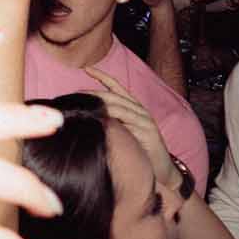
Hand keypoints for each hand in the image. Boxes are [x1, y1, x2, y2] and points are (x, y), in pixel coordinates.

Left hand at [85, 68, 173, 187]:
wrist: (161, 170)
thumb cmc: (138, 151)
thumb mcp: (122, 133)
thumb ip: (110, 122)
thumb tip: (87, 116)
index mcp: (133, 107)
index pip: (116, 87)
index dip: (103, 76)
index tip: (87, 68)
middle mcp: (139, 110)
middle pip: (114, 96)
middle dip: (95, 93)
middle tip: (77, 93)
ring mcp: (145, 119)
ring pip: (120, 106)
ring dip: (102, 104)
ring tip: (85, 104)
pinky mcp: (148, 130)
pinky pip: (129, 120)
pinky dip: (116, 117)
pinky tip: (103, 116)